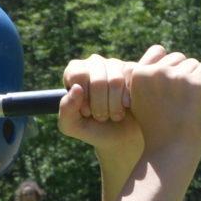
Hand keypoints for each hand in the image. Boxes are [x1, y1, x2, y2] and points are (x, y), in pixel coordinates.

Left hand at [59, 51, 146, 169]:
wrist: (121, 138)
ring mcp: (115, 64)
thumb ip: (66, 110)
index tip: (87, 113)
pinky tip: (127, 107)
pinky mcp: (134, 70)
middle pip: (97, 80)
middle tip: (102, 117)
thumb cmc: (94, 129)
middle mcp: (94, 63)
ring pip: (116, 82)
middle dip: (100, 106)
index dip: (83, 99)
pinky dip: (128, 101)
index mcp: (74, 71)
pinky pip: (132, 81)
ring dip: (115, 107)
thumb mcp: (72, 126)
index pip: (78, 76)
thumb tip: (77, 88)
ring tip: (114, 114)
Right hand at [126, 49, 200, 161]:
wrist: (170, 153)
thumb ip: (148, 82)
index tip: (170, 81)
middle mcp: (155, 72)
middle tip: (182, 98)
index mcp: (137, 75)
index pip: (157, 51)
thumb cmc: (157, 132)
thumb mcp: (141, 103)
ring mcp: (176, 76)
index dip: (167, 64)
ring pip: (193, 64)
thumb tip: (164, 59)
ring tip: (189, 103)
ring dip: (196, 79)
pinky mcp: (196, 83)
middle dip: (183, 73)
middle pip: (177, 57)